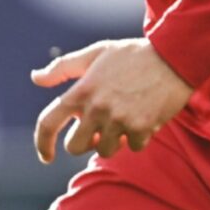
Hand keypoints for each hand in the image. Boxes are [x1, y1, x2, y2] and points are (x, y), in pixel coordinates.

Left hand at [31, 39, 194, 161]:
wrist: (174, 56)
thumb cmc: (133, 54)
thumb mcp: (96, 53)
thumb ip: (63, 67)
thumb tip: (35, 78)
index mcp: (81, 91)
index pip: (48, 123)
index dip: (42, 143)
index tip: (46, 156)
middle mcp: (96, 108)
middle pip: (75, 147)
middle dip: (86, 141)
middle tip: (100, 128)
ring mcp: (119, 120)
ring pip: (105, 150)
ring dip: (114, 140)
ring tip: (126, 119)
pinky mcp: (141, 127)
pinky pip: (134, 147)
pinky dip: (139, 137)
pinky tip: (146, 117)